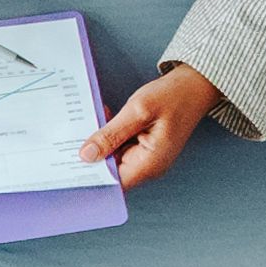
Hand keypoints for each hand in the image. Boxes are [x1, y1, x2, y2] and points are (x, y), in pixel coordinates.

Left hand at [82, 62, 223, 190]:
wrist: (196, 85)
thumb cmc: (174, 96)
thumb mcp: (138, 111)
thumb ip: (111, 134)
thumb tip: (86, 155)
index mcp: (150, 164)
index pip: (112, 181)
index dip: (91, 172)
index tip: (70, 159)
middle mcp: (149, 167)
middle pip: (111, 170)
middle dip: (93, 153)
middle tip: (75, 133)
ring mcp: (147, 158)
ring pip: (113, 158)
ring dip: (101, 141)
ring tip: (92, 119)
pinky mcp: (145, 148)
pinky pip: (121, 147)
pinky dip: (111, 135)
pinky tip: (105, 117)